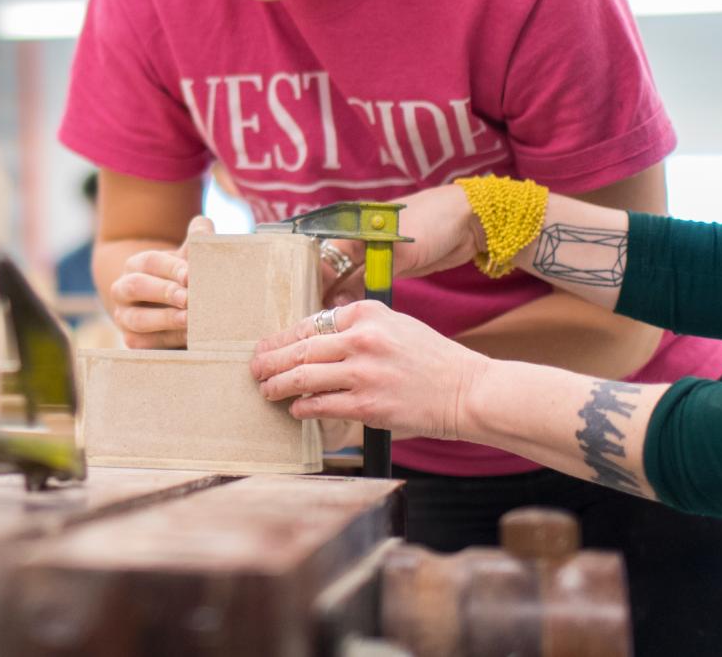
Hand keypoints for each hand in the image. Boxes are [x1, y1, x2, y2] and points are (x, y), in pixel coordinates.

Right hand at [109, 215, 212, 348]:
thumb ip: (197, 242)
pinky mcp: (131, 341)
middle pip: (136, 287)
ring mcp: (124, 317)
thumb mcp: (187, 260)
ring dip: (165, 319)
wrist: (168, 311)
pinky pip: (143, 344)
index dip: (170, 268)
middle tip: (189, 298)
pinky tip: (187, 339)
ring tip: (190, 321)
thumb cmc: (181, 280)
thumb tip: (204, 225)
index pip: (150, 261)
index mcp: (136, 265)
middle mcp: (123, 289)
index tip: (190, 275)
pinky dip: (166, 341)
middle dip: (164, 292)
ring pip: (137, 319)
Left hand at [250, 299, 489, 441]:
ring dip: (278, 385)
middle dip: (270, 360)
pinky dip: (303, 407)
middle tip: (254, 368)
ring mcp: (363, 373)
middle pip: (300, 348)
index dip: (283, 337)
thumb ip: (359, 325)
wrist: (467, 391)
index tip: (268, 346)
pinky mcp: (368, 405)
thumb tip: (316, 339)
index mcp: (367, 313)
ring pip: (304, 377)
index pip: (311, 322)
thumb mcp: (396, 325)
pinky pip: (322, 405)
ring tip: (266, 390)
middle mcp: (362, 339)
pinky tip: (297, 409)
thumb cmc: (432, 359)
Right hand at [321, 184, 486, 308]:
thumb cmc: (430, 223)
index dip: (311, 279)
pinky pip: (365, 283)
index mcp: (352, 226)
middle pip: (330, 269)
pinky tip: (351, 313)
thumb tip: (337, 301)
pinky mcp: (389, 265)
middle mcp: (357, 239)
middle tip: (315, 318)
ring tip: (331, 322)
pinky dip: (358, 297)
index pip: (320, 255)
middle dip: (322, 292)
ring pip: (346, 279)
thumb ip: (367, 275)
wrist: (468, 219)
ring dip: (339, 298)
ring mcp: (373, 252)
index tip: (306, 303)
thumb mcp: (397, 250)